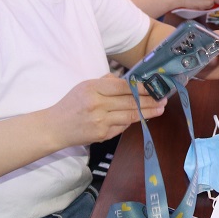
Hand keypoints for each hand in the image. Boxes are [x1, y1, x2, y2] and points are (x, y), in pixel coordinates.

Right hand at [50, 75, 165, 147]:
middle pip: (129, 102)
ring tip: (160, 109)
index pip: (123, 87)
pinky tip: (142, 117)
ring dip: (147, 113)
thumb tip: (128, 81)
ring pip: (129, 116)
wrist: (54, 128)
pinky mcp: (102, 135)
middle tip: (163, 99)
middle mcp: (97, 105)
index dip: (141, 87)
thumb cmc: (71, 104)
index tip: (154, 86)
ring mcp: (100, 122)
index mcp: (92, 88)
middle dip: (150, 101)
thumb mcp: (85, 86)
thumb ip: (106, 82)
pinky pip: (122, 127)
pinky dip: (131, 121)